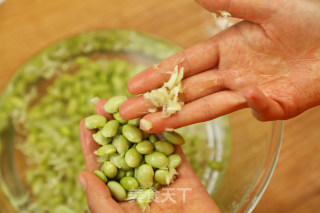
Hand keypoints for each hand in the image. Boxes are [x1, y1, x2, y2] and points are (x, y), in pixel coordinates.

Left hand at [78, 100, 220, 212]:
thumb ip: (101, 202)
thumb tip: (83, 175)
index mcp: (121, 200)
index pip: (103, 167)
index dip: (93, 144)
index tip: (85, 122)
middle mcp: (141, 187)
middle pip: (124, 151)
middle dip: (114, 127)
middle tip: (105, 104)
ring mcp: (165, 181)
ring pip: (150, 147)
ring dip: (140, 125)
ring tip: (129, 102)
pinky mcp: (188, 179)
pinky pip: (178, 154)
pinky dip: (170, 135)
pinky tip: (160, 116)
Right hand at [119, 0, 319, 132]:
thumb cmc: (306, 19)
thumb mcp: (264, 6)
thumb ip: (228, 2)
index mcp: (225, 49)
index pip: (183, 65)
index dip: (157, 75)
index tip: (132, 86)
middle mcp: (230, 73)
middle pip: (186, 91)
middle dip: (156, 103)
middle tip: (126, 115)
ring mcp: (248, 92)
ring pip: (208, 107)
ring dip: (180, 118)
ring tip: (149, 128)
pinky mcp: (272, 105)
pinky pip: (260, 108)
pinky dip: (256, 104)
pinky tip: (248, 93)